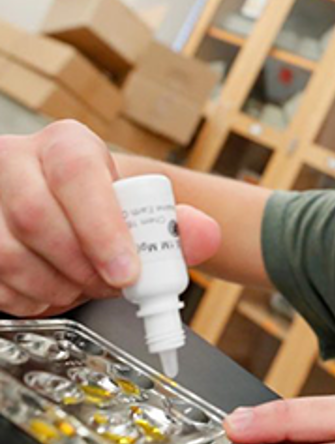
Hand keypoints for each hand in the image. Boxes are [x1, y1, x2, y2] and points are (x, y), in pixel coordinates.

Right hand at [0, 120, 219, 316]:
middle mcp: (14, 161)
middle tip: (113, 286)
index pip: (76, 175)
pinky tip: (55, 290)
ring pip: (7, 253)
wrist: (68, 208)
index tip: (128, 271)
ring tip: (88, 287)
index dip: (103, 229)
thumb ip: (178, 225)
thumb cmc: (106, 207)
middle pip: (36, 217)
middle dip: (83, 267)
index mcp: (65, 144)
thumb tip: (205, 236)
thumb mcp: (144, 208)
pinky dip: (30, 298)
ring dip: (56, 287)